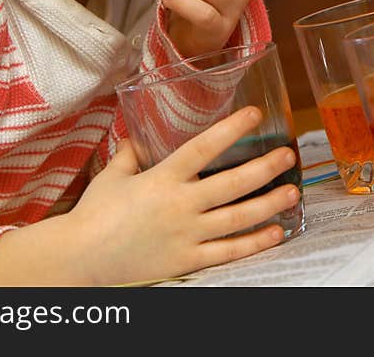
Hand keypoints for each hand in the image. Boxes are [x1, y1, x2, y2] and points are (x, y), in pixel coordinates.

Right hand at [67, 107, 299, 285]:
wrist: (80, 257)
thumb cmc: (95, 213)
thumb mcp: (113, 176)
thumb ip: (130, 154)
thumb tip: (137, 134)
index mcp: (163, 178)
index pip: (204, 147)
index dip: (232, 129)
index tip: (255, 113)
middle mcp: (180, 204)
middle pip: (233, 183)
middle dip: (265, 168)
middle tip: (288, 156)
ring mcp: (186, 234)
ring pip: (238, 217)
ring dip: (270, 204)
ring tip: (292, 191)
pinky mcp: (187, 259)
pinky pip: (228, 251)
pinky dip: (255, 242)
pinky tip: (277, 231)